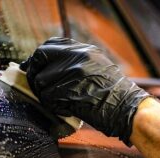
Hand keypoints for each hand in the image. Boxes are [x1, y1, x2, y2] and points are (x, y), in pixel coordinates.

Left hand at [20, 37, 149, 144]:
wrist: (127, 108)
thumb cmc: (114, 95)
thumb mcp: (97, 68)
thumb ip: (74, 64)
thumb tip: (49, 68)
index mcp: (83, 50)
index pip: (49, 46)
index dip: (38, 59)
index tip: (32, 68)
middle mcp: (76, 57)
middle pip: (40, 59)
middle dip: (34, 74)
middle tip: (38, 88)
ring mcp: (71, 73)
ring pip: (41, 82)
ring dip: (46, 96)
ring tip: (61, 103)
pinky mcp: (68, 91)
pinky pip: (48, 99)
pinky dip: (54, 107)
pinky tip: (67, 110)